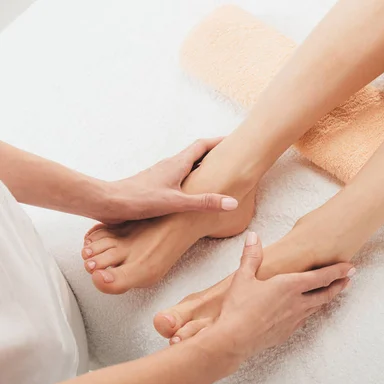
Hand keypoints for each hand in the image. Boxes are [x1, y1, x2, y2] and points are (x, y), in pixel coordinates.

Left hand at [99, 138, 237, 223]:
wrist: (108, 202)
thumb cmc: (139, 200)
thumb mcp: (176, 202)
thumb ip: (204, 202)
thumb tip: (232, 202)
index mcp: (177, 164)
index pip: (202, 145)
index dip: (219, 142)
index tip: (234, 140)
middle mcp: (169, 165)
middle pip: (196, 153)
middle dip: (214, 153)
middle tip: (229, 156)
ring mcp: (161, 174)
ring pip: (186, 165)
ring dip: (202, 166)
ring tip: (215, 174)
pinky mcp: (154, 185)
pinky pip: (177, 176)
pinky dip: (190, 178)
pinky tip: (191, 192)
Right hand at [213, 232, 354, 360]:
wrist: (233, 340)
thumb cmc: (238, 308)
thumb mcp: (243, 278)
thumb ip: (251, 256)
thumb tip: (254, 237)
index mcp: (289, 286)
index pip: (321, 277)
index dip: (338, 271)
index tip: (350, 267)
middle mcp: (297, 303)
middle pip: (325, 293)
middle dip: (339, 285)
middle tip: (350, 279)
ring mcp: (293, 320)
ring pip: (317, 307)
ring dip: (327, 298)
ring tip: (333, 293)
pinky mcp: (286, 332)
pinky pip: (304, 319)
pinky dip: (310, 311)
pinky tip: (307, 311)